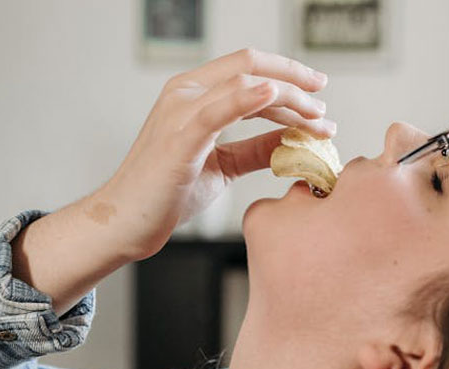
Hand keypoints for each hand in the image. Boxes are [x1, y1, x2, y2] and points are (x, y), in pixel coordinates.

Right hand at [93, 48, 333, 260]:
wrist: (124, 222)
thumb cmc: (166, 193)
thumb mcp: (223, 167)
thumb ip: (255, 149)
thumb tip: (294, 140)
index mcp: (192, 94)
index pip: (247, 67)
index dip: (287, 73)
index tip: (317, 90)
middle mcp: (184, 93)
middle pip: (250, 66)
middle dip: (295, 82)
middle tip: (323, 108)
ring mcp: (180, 111)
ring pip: (244, 84)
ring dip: (288, 97)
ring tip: (317, 119)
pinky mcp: (179, 137)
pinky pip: (220, 108)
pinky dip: (250, 98)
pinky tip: (275, 96)